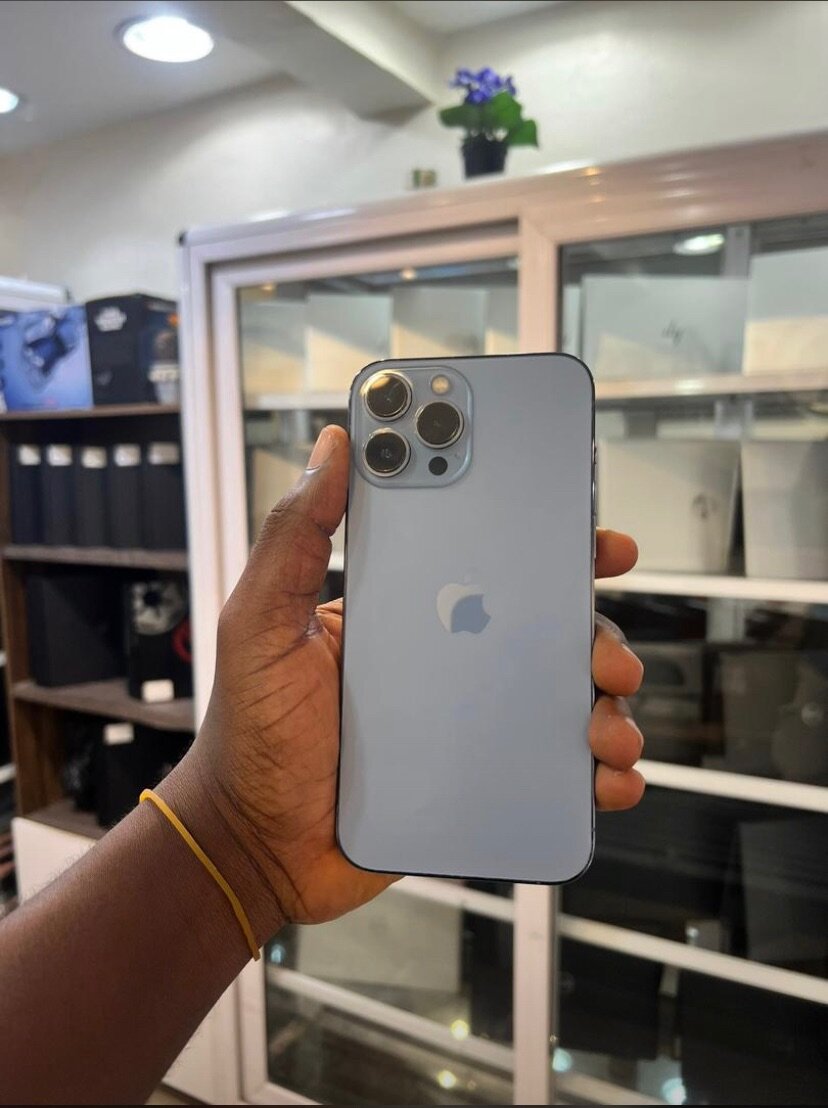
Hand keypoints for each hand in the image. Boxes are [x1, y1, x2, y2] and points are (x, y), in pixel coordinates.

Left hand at [163, 426, 644, 944]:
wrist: (259, 845)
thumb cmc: (253, 735)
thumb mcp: (262, 624)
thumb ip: (293, 537)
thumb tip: (331, 447)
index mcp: (407, 613)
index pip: (485, 559)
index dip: (544, 540)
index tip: (584, 531)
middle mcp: (449, 662)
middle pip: (543, 630)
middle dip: (593, 629)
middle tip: (604, 648)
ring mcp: (469, 723)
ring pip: (562, 697)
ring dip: (607, 701)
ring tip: (603, 720)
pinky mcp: (481, 782)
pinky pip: (555, 771)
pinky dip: (596, 773)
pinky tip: (605, 777)